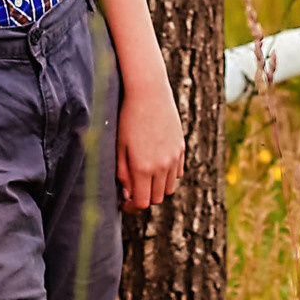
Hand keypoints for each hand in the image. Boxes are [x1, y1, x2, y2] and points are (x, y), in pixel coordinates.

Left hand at [117, 78, 184, 211]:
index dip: (132, 206)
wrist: (149, 93)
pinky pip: (177, 172)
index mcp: (143, 168)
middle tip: (132, 189)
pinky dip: (167, 174)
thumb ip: (123, 173)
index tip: (125, 202)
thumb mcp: (119, 147)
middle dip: (143, 197)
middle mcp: (162, 166)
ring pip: (168, 188)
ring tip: (144, 176)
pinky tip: (156, 164)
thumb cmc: (127, 118)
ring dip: (157, 187)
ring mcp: (174, 157)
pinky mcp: (181, 148)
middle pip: (156, 198)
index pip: (142, 202)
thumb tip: (128, 194)